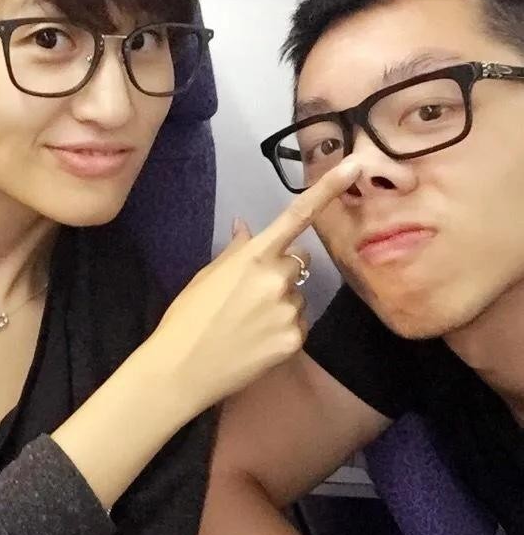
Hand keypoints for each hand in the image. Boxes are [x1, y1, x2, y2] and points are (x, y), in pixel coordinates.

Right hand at [147, 159, 360, 415]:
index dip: (328, 189)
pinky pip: (299, 323)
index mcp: (253, 256)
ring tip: (248, 322)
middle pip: (299, 261)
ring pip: (299, 295)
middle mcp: (277, 278)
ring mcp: (289, 310)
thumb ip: (235, 251)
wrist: (181, 369)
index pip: (296, 215)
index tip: (354, 165)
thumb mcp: (207, 275)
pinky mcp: (295, 339)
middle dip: (282, 270)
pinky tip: (256, 340)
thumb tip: (247, 228)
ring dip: (282, 301)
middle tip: (250, 293)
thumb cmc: (187, 317)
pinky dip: (283, 328)